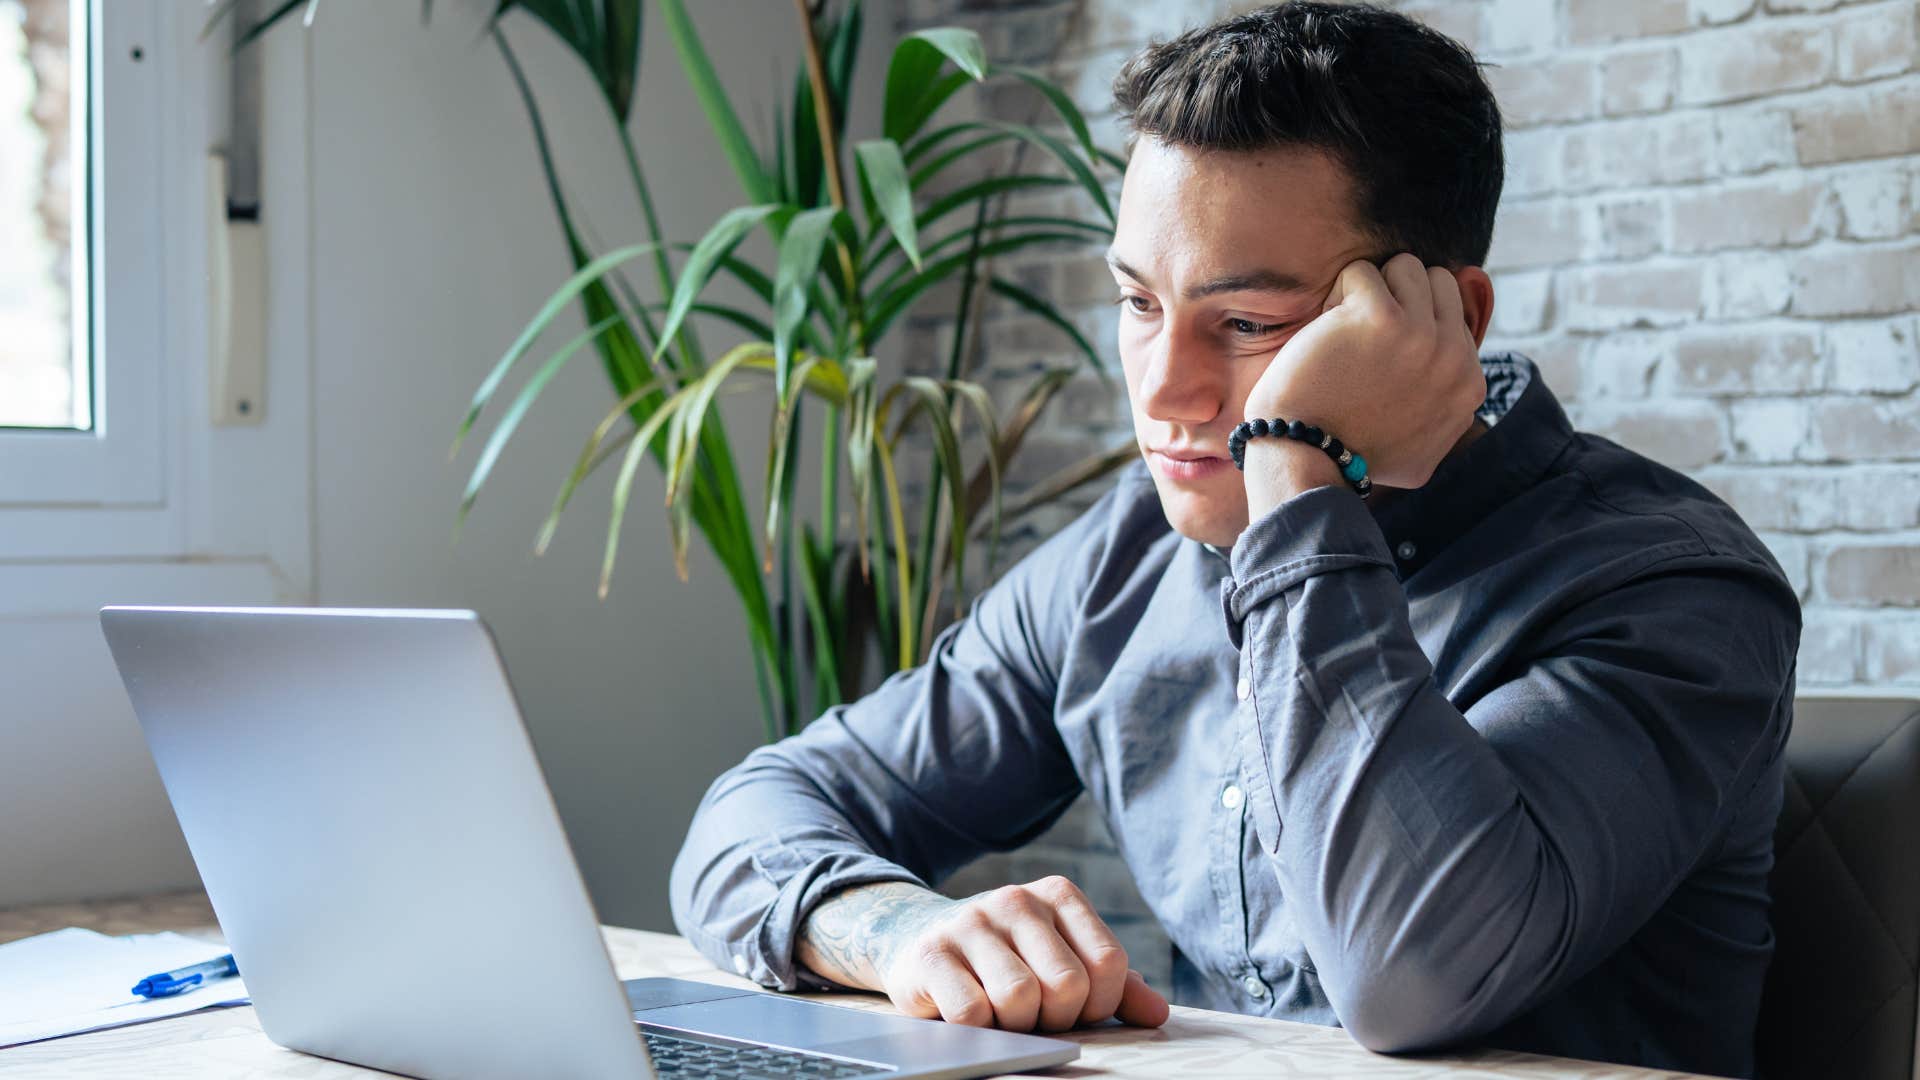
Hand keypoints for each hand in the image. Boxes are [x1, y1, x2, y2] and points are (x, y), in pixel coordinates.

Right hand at [796, 878, 1169, 1031]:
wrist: (920, 942)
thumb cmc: (1005, 960)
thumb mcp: (1060, 960)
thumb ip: (1112, 985)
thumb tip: (1156, 1013)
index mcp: (1058, 895)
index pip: (1110, 964)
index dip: (1097, 1005)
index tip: (1072, 1009)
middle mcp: (1016, 900)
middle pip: (1067, 986)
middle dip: (1054, 1018)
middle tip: (1032, 1015)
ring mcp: (971, 923)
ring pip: (1020, 1000)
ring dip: (1015, 1026)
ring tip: (1000, 1014)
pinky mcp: (932, 953)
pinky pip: (973, 1013)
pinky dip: (978, 1030)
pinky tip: (969, 1015)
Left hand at [1243, 253, 1485, 491]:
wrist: (1309, 458)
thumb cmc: (1353, 455)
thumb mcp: (1424, 450)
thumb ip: (1446, 413)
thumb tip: (1463, 383)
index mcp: (1470, 383)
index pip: (1454, 315)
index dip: (1413, 326)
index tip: (1382, 359)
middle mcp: (1454, 356)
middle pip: (1437, 282)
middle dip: (1399, 296)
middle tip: (1364, 335)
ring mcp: (1421, 334)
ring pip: (1406, 266)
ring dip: (1371, 290)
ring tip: (1345, 329)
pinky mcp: (1379, 315)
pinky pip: (1360, 272)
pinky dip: (1337, 296)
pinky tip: (1324, 333)